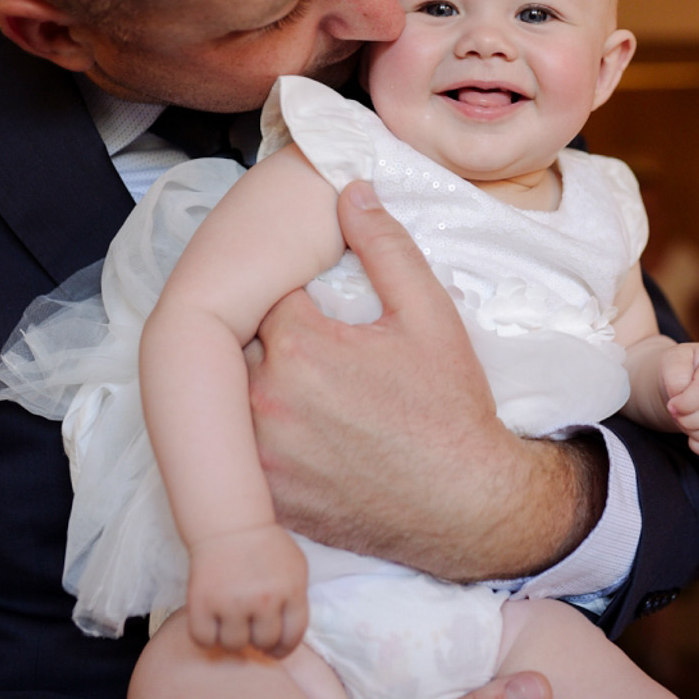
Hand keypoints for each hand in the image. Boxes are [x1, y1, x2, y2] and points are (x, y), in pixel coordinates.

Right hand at [184, 524, 307, 654]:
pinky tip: (210, 623)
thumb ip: (297, 600)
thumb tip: (287, 636)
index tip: (272, 648)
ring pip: (234, 644)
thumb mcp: (295, 566)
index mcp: (290, 591)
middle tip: (247, 626)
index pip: (292, 638)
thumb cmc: (262, 544)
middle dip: (257, 638)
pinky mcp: (202, 601)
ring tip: (229, 622)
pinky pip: (204, 639)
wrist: (227, 520)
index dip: (282, 648)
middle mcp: (263, 600)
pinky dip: (205, 637)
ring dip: (232, 637)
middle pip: (262, 643)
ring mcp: (231, 602)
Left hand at [249, 182, 598, 581]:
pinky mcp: (265, 493)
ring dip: (250, 386)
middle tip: (307, 350)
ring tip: (299, 389)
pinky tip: (292, 431)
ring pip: (228, 398)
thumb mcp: (429, 316)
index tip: (313, 307)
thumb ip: (385, 247)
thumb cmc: (451, 411)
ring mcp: (261, 453)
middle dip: (264, 339)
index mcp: (299, 346)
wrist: (469, 507)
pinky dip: (253, 436)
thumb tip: (351, 191)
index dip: (289, 298)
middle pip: (237, 344)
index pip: (265, 296)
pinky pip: (236, 451)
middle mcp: (267, 399)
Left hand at [660, 343, 698, 456]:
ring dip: (695, 433)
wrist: (684, 380)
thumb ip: (675, 373)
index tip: (671, 404)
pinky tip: (692, 438)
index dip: (687, 401)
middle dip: (688, 418)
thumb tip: (681, 394)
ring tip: (683, 422)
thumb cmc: (680, 369)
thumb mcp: (672, 360)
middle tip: (675, 414)